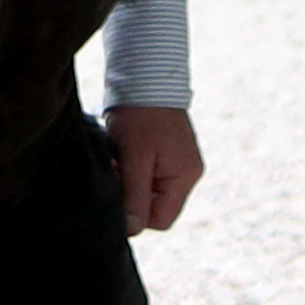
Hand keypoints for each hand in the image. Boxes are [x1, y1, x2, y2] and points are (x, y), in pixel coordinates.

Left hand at [105, 106, 202, 235]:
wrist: (144, 74)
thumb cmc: (140, 113)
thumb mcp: (134, 157)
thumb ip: (134, 196)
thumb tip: (131, 230)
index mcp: (185, 176)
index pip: (160, 220)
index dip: (136, 213)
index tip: (118, 188)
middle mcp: (187, 172)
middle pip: (155, 206)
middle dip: (132, 193)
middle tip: (117, 168)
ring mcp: (178, 162)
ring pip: (149, 189)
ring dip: (130, 179)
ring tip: (120, 156)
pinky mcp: (167, 152)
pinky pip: (148, 174)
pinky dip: (133, 167)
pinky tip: (123, 150)